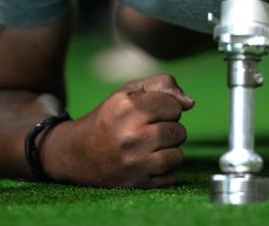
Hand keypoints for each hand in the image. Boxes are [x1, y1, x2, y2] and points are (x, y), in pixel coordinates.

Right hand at [43, 74, 194, 187]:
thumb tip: (191, 103)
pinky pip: (172, 176)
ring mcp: (134, 162)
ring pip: (178, 155)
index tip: (151, 112)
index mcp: (127, 107)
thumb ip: (162, 85)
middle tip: (149, 130)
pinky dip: (165, 170)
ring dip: (169, 150)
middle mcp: (131, 135)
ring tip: (150, 146)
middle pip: (179, 131)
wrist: (77, 153)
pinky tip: (148, 162)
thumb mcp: (128, 92)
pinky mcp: (138, 183)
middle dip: (169, 129)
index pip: (174, 106)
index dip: (166, 108)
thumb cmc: (109, 118)